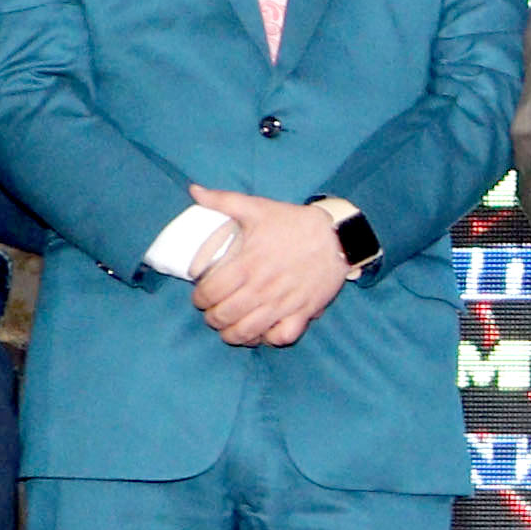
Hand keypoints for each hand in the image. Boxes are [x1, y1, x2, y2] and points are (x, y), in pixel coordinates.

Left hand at [183, 187, 351, 349]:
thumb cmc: (294, 223)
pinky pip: (282, 337)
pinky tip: (262, 333)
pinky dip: (269, 339)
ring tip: (229, 329)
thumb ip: (222, 201)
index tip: (200, 296)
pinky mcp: (304, 312)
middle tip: (212, 312)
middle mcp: (262, 288)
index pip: (211, 292)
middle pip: (224, 316)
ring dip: (233, 335)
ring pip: (248, 332)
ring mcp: (283, 303)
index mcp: (247, 265)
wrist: (336, 236)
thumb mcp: (257, 208)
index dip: (199, 298)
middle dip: (212, 318)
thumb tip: (193, 190)